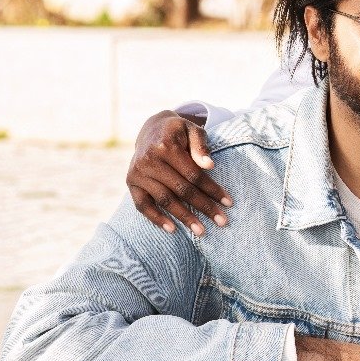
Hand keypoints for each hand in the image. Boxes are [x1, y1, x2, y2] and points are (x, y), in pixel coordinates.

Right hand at [127, 110, 231, 235]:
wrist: (151, 129)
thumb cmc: (178, 131)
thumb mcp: (192, 129)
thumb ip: (200, 145)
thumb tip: (210, 166)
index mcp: (166, 146)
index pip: (194, 174)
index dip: (212, 190)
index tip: (228, 203)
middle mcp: (149, 161)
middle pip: (181, 190)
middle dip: (203, 207)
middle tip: (222, 222)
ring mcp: (138, 173)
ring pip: (165, 200)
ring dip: (184, 217)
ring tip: (201, 231)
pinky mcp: (131, 183)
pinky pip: (142, 205)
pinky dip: (156, 218)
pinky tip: (172, 229)